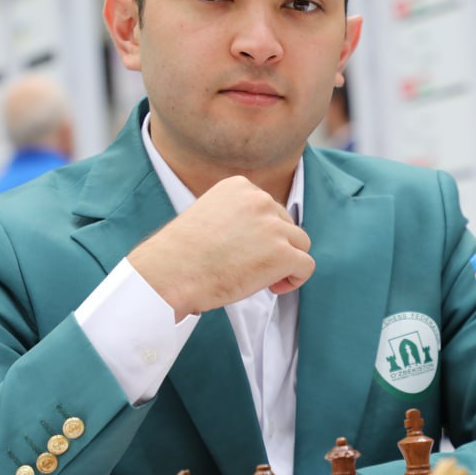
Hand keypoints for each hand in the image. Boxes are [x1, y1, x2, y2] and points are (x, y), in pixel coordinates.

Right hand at [128, 176, 314, 320]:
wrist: (169, 273)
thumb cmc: (181, 253)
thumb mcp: (209, 215)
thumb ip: (237, 216)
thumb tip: (258, 237)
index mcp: (239, 186)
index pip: (268, 207)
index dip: (261, 232)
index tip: (244, 249)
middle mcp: (260, 199)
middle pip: (286, 224)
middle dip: (274, 246)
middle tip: (250, 267)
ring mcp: (273, 226)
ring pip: (300, 243)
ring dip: (286, 261)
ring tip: (261, 278)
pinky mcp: (282, 253)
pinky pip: (306, 265)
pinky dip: (295, 279)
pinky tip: (273, 288)